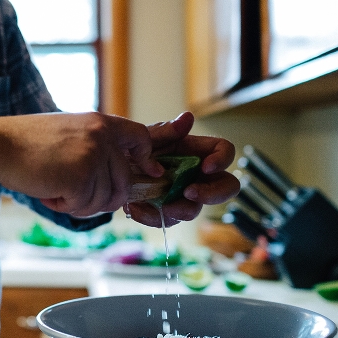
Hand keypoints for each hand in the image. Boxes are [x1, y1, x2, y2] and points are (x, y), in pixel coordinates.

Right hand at [0, 112, 163, 217]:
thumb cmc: (27, 143)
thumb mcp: (70, 132)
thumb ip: (97, 145)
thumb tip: (120, 174)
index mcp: (101, 123)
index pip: (141, 137)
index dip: (146, 159)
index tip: (149, 172)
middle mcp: (102, 137)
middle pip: (124, 183)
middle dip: (103, 199)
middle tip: (74, 196)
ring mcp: (92, 156)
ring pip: (104, 200)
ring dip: (79, 203)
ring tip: (54, 188)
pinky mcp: (79, 176)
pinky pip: (84, 206)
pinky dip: (64, 206)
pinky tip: (48, 192)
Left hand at [126, 111, 239, 226]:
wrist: (111, 167)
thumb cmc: (134, 148)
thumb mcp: (146, 137)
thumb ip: (166, 131)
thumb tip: (188, 118)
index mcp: (196, 151)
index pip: (224, 151)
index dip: (222, 159)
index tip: (206, 167)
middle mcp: (196, 174)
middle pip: (226, 186)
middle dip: (213, 193)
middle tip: (190, 193)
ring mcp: (184, 195)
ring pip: (196, 209)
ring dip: (181, 210)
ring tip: (161, 206)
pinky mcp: (167, 210)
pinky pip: (168, 220)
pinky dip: (152, 216)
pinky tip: (135, 207)